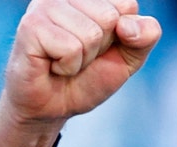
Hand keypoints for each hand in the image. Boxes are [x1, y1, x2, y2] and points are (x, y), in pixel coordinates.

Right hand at [0, 0, 161, 146]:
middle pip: (110, 17)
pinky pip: (71, 48)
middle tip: (79, 56)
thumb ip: (145, 36)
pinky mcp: (31, 26)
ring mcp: (45, 6)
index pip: (128, 4)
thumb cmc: (88, 78)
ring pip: (91, 33)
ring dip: (82, 59)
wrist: (54, 107)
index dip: (122, 36)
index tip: (100, 47)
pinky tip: (52, 65)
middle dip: (100, 47)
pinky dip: (68, 66)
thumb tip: (127, 25)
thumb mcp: (128, 57)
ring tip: (64, 61)